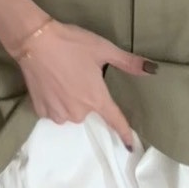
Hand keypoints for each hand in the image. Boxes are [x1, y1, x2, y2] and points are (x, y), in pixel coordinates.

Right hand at [17, 20, 154, 150]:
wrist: (36, 41)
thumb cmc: (72, 43)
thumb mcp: (103, 49)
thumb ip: (128, 62)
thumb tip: (152, 69)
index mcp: (96, 98)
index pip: (115, 121)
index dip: (124, 133)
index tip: (131, 146)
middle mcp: (79, 112)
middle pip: (89, 111)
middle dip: (87, 96)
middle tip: (78, 73)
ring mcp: (58, 114)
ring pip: (71, 111)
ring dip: (70, 100)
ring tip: (63, 76)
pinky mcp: (40, 111)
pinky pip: (54, 111)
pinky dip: (55, 101)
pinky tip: (51, 83)